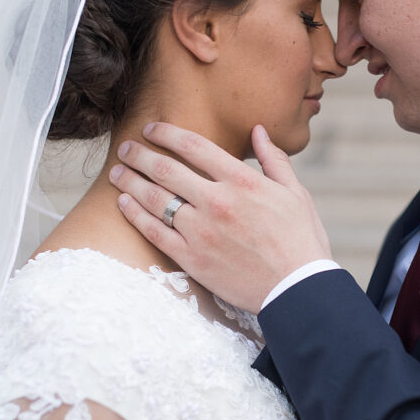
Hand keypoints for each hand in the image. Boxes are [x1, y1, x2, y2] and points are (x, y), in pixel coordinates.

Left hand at [109, 123, 332, 313]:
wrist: (296, 289)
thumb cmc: (301, 241)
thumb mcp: (295, 194)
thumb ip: (274, 160)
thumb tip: (258, 131)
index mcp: (242, 181)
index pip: (194, 146)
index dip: (166, 133)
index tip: (151, 129)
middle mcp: (217, 201)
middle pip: (166, 169)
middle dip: (140, 154)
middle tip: (126, 148)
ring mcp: (201, 231)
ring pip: (154, 198)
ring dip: (130, 181)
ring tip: (117, 172)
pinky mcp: (192, 258)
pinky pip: (154, 232)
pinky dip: (135, 214)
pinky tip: (124, 203)